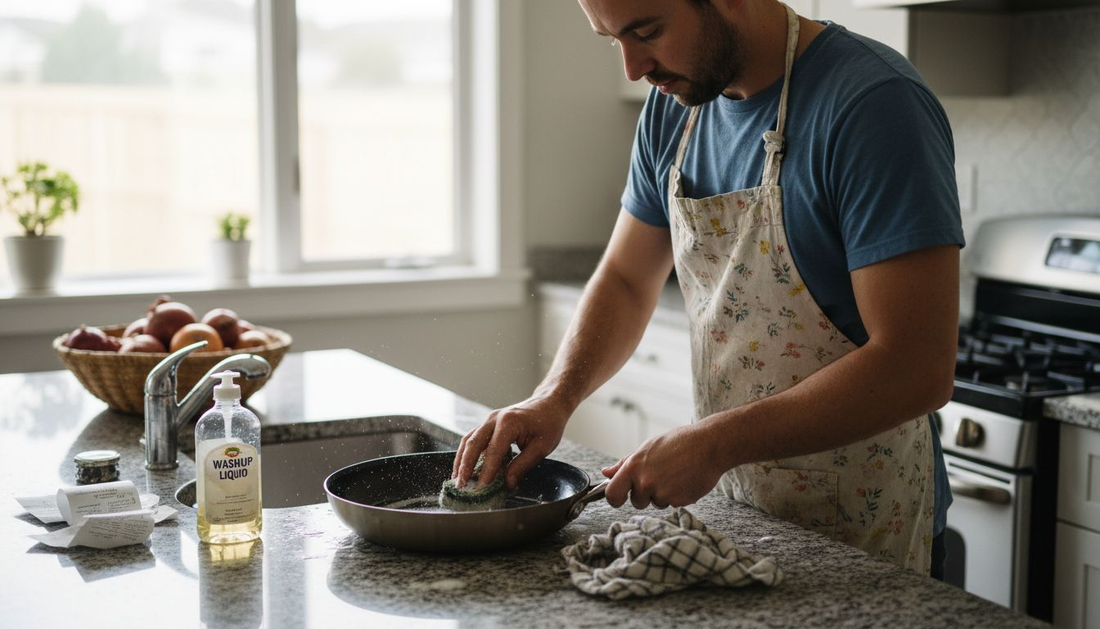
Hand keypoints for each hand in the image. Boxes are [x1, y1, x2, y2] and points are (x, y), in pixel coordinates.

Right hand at [452, 394, 571, 489]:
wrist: (549, 403)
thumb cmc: (548, 424)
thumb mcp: (541, 447)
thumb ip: (522, 465)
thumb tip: (507, 484)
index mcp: (509, 423)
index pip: (494, 451)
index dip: (487, 471)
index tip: (481, 487)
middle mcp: (495, 418)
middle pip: (473, 443)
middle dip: (465, 466)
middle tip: (461, 485)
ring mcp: (490, 419)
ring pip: (469, 440)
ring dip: (461, 459)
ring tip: (457, 478)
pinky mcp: (489, 423)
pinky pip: (473, 437)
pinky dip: (467, 452)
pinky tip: (464, 466)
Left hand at [602, 422, 724, 509]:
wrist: (709, 445)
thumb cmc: (679, 442)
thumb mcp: (648, 447)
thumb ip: (625, 463)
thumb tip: (606, 473)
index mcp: (633, 467)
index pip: (612, 494)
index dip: (615, 497)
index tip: (620, 497)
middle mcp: (645, 483)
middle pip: (636, 502)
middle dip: (645, 494)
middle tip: (660, 476)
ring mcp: (662, 494)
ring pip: (656, 503)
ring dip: (663, 494)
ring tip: (675, 474)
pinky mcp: (678, 502)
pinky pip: (672, 504)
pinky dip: (678, 496)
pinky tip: (685, 480)